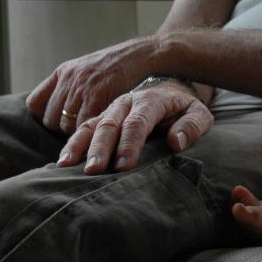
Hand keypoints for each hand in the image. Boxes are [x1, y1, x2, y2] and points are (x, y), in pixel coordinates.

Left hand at [26, 36, 159, 133]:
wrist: (142, 55)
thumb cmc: (119, 66)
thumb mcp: (88, 68)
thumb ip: (72, 84)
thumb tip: (61, 109)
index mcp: (62, 72)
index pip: (35, 103)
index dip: (45, 116)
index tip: (60, 121)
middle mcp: (67, 79)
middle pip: (50, 119)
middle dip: (63, 129)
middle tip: (82, 130)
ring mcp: (81, 87)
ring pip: (65, 125)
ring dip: (78, 133)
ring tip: (93, 133)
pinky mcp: (96, 95)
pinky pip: (83, 123)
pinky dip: (91, 130)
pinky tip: (103, 129)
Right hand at [55, 83, 213, 173]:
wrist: (169, 91)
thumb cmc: (184, 109)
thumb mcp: (199, 114)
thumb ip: (192, 126)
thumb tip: (176, 142)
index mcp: (151, 100)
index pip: (138, 123)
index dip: (130, 144)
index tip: (124, 166)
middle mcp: (126, 103)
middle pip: (109, 124)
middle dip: (100, 148)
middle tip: (94, 170)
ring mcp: (111, 110)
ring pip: (91, 125)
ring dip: (79, 146)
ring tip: (66, 166)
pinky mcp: (101, 118)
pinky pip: (82, 129)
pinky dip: (72, 144)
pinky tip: (62, 161)